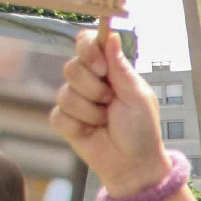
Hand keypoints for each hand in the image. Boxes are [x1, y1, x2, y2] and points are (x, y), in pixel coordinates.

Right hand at [49, 28, 168, 197]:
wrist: (134, 164)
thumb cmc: (141, 129)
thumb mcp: (137, 96)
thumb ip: (120, 67)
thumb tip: (111, 36)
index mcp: (109, 70)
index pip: (86, 42)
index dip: (87, 50)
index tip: (100, 67)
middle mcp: (89, 82)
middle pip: (71, 67)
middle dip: (93, 88)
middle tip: (111, 102)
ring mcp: (75, 101)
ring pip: (64, 93)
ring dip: (90, 111)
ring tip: (106, 121)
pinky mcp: (65, 122)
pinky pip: (58, 115)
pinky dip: (78, 126)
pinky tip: (91, 132)